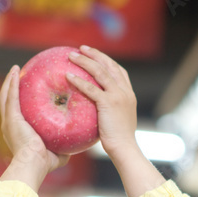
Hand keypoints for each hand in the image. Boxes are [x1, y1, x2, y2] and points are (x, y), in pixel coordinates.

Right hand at [0, 66, 69, 173]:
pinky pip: (11, 96)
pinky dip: (12, 83)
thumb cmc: (43, 164)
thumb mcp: (56, 154)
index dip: (20, 102)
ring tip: (15, 68)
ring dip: (10, 81)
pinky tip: (16, 71)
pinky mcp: (11, 118)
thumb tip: (75, 144)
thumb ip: (64, 147)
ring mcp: (8, 121)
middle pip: (7, 101)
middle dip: (11, 88)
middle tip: (18, 75)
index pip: (17, 113)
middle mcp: (10, 126)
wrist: (32, 166)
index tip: (25, 94)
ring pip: (6, 95)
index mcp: (18, 133)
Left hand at [65, 46, 142, 163]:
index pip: (119, 71)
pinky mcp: (109, 103)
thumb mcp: (117, 120)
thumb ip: (110, 110)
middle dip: (95, 54)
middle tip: (81, 48)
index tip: (94, 55)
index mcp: (128, 94)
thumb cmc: (119, 140)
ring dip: (84, 61)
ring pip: (99, 72)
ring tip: (71, 56)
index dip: (106, 60)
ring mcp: (118, 96)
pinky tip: (68, 76)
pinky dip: (79, 81)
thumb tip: (96, 109)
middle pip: (109, 65)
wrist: (125, 148)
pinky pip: (91, 88)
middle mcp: (124, 91)